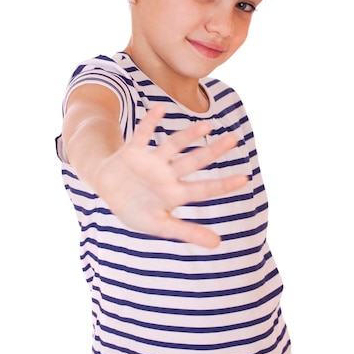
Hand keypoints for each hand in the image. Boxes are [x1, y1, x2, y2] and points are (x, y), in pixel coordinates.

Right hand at [93, 104, 247, 247]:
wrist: (107, 189)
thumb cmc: (136, 209)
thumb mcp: (159, 225)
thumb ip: (187, 232)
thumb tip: (218, 243)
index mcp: (175, 193)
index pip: (204, 189)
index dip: (224, 185)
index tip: (246, 178)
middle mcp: (168, 174)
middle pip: (194, 161)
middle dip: (213, 151)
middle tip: (234, 140)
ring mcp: (151, 161)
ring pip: (173, 145)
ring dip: (188, 135)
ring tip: (206, 126)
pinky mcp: (133, 151)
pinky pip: (142, 134)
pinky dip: (150, 122)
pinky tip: (160, 109)